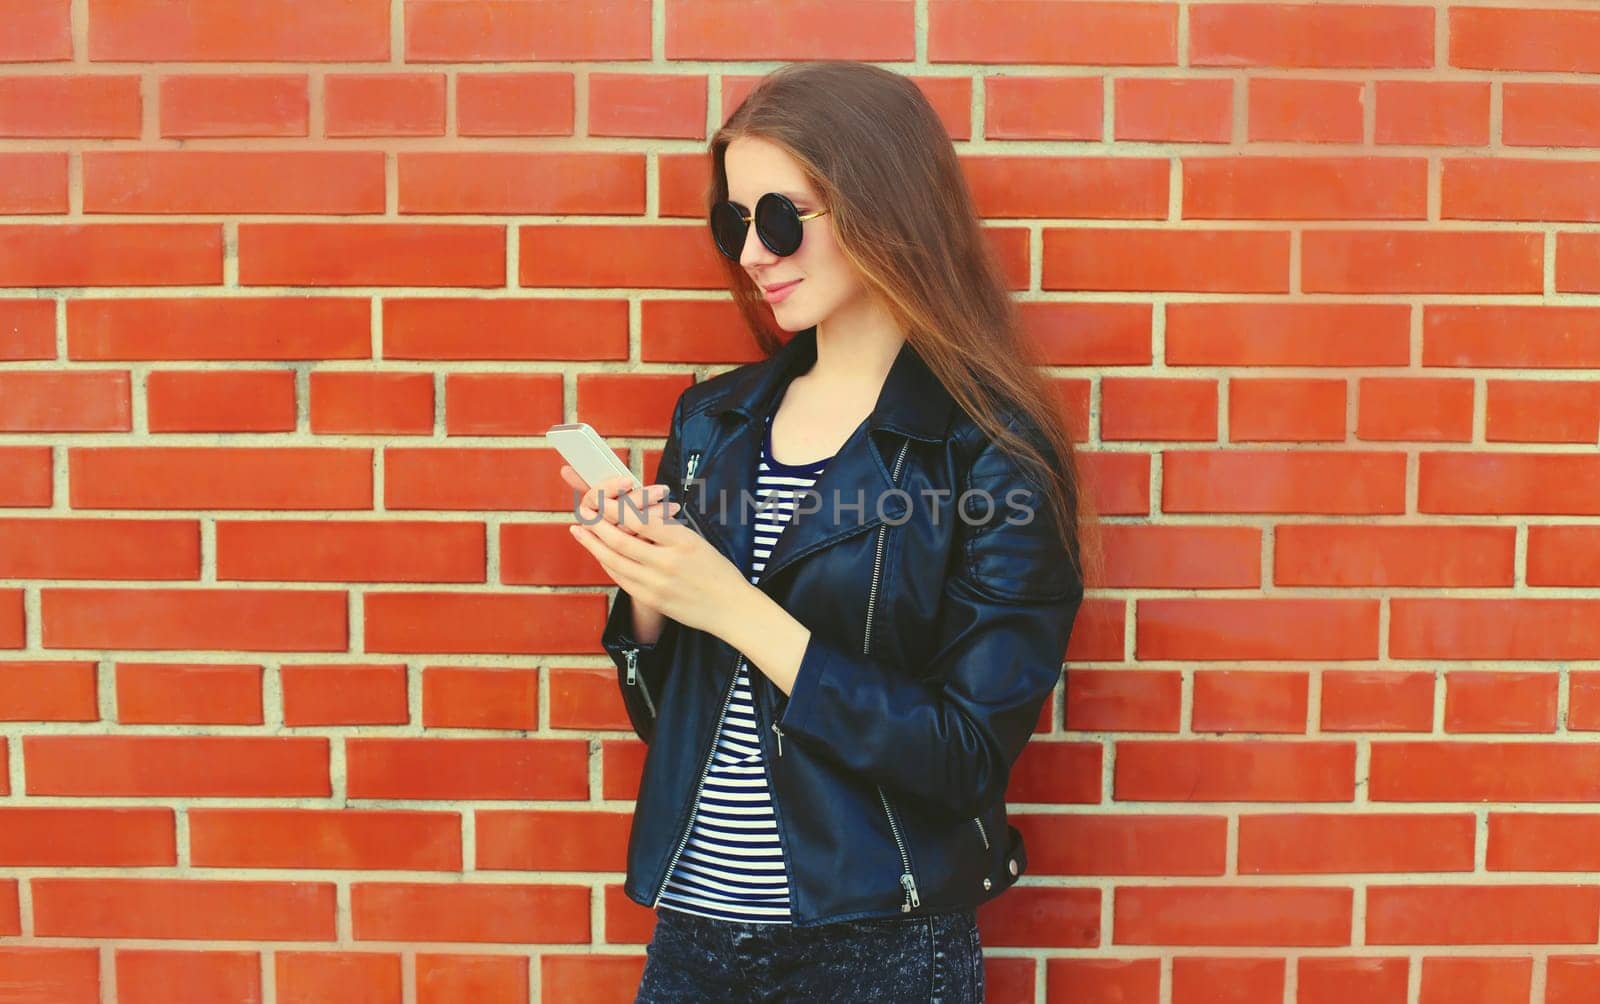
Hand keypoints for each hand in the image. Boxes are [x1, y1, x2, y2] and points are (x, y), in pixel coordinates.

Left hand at [559, 465, 751, 639]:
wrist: (730, 608)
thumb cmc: (716, 571)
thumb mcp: (697, 541)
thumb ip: (666, 530)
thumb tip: (636, 517)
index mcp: (682, 541)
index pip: (640, 520)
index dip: (615, 508)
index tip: (601, 498)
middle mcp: (667, 563)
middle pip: (620, 541)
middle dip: (595, 525)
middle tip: (582, 512)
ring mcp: (656, 584)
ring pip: (614, 561)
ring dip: (593, 544)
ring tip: (579, 531)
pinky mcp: (651, 600)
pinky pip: (621, 579)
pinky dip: (606, 563)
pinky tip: (599, 553)